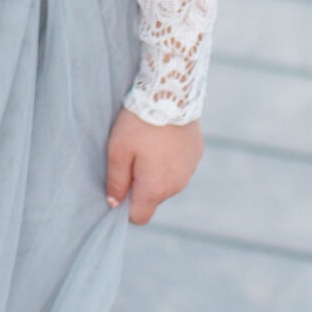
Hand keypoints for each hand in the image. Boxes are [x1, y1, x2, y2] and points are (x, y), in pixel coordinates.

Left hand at [104, 107, 202, 224]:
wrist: (170, 94)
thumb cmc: (139, 123)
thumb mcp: (118, 151)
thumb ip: (116, 181)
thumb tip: (114, 203)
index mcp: (155, 189)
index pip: (139, 217)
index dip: (126, 206)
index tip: (121, 185)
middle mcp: (176, 186)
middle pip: (153, 198)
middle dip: (141, 185)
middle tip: (132, 156)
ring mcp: (189, 170)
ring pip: (167, 182)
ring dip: (157, 172)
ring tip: (149, 144)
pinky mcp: (197, 154)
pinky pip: (180, 166)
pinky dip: (170, 159)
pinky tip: (163, 138)